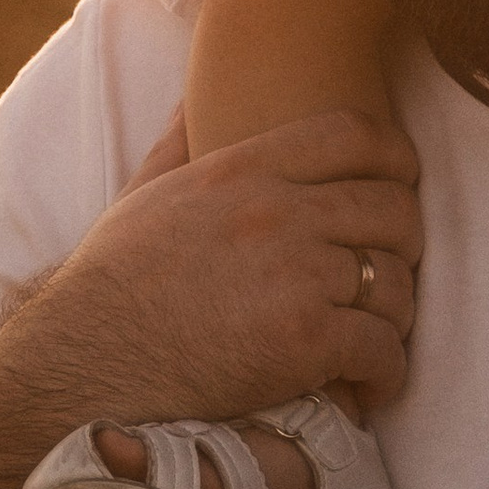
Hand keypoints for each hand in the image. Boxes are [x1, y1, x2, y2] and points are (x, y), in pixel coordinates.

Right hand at [0, 109, 423, 473]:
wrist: (83, 365)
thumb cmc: (109, 286)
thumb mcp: (143, 196)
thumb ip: (177, 144)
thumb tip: (192, 101)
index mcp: (243, 169)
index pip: (355, 134)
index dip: (396, 158)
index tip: (402, 184)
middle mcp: (278, 211)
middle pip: (392, 206)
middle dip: (405, 243)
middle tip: (391, 274)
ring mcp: (296, 274)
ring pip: (397, 281)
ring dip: (399, 314)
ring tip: (380, 337)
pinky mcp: (305, 340)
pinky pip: (384, 347)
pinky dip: (389, 371)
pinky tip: (372, 387)